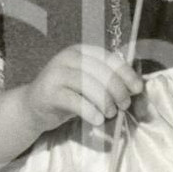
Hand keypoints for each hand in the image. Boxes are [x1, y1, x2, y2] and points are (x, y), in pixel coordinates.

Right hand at [20, 42, 142, 134]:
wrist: (33, 107)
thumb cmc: (68, 95)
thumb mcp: (90, 85)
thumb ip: (110, 82)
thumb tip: (139, 89)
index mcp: (81, 51)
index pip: (109, 58)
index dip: (126, 73)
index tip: (137, 89)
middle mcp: (68, 58)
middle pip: (102, 72)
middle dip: (118, 90)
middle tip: (123, 106)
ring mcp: (56, 73)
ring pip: (89, 85)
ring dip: (105, 102)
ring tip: (109, 113)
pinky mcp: (48, 92)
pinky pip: (75, 101)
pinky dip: (90, 112)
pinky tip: (97, 120)